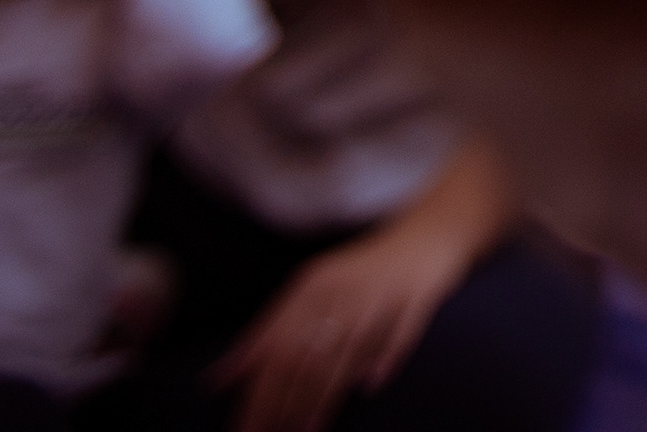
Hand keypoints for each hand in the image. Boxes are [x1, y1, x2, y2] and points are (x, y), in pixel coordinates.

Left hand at [215, 219, 468, 431]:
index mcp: (313, 286)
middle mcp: (344, 287)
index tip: (241, 429)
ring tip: (305, 430)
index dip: (256, 390)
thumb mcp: (310, 294)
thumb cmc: (363, 272)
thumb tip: (217, 379)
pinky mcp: (419, 294)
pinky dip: (385, 357)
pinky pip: (401, 330)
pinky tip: (369, 387)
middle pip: (306, 351)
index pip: (275, 346)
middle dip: (282, 400)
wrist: (429, 233)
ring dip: (324, 392)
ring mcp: (382, 291)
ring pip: (347, 348)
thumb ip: (267, 333)